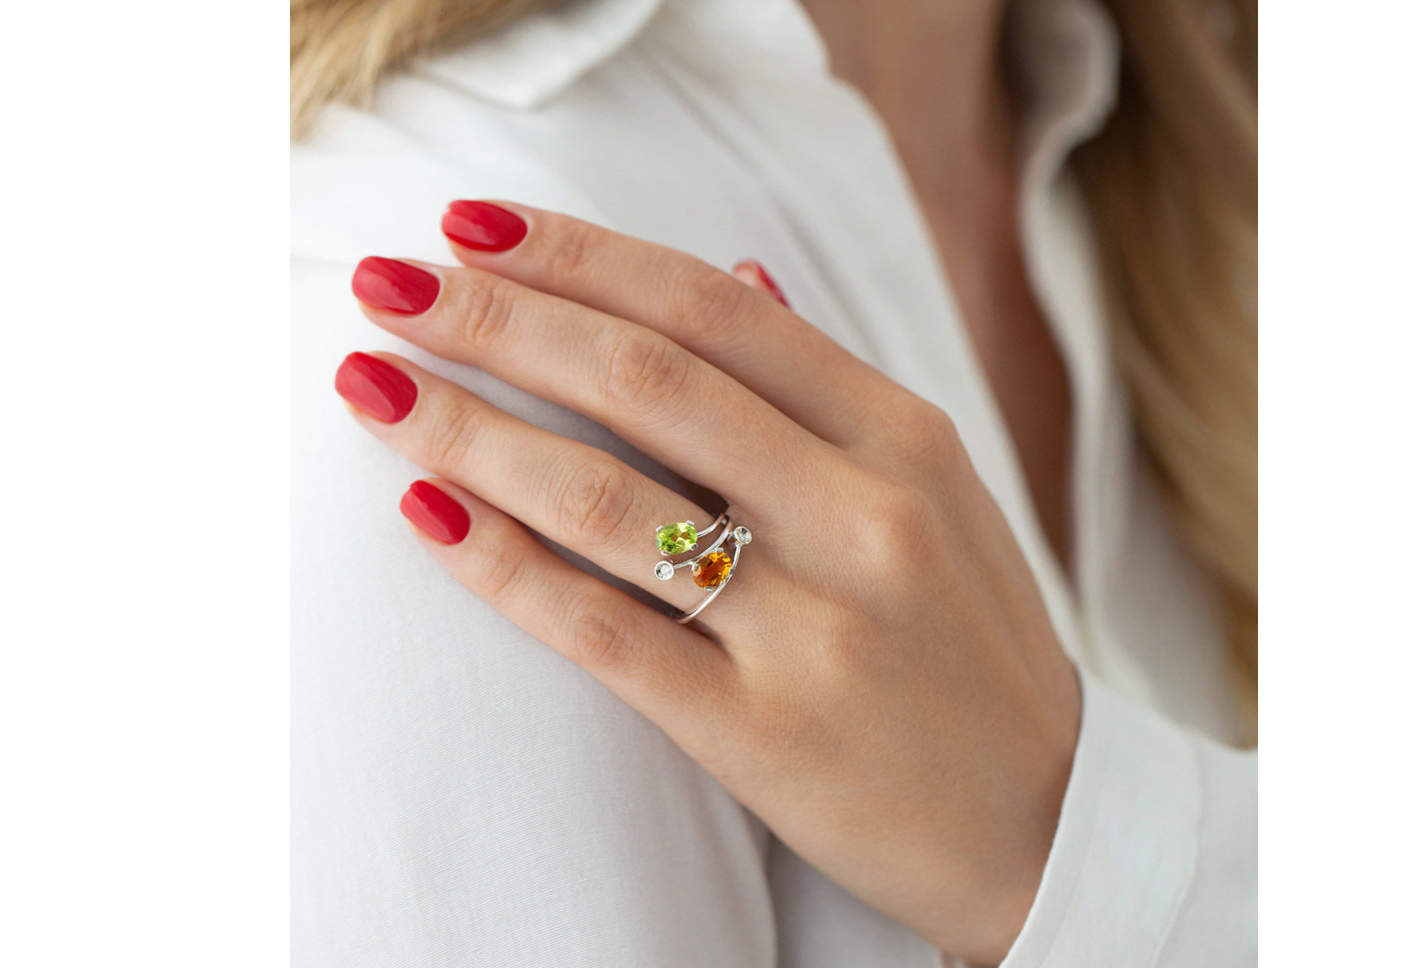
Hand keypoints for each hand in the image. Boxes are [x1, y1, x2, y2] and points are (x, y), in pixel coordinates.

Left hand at [335, 200, 1081, 964]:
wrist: (1047, 822)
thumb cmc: (973, 644)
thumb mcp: (942, 494)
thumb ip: (833, 390)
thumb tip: (739, 271)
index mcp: (903, 437)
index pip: (714, 309)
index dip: (579, 255)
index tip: (472, 227)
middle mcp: (862, 516)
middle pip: (643, 380)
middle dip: (497, 319)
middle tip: (385, 285)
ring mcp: (813, 627)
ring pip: (607, 498)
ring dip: (469, 431)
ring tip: (373, 386)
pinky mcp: (760, 730)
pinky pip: (603, 632)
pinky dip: (502, 567)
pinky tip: (427, 514)